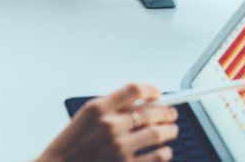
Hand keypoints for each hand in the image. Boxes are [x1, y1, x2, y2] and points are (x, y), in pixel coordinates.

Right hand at [37, 84, 178, 161]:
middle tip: (172, 113)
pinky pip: (157, 157)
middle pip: (150, 111)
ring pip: (158, 134)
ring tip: (171, 130)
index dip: (150, 89)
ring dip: (169, 131)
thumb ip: (112, 107)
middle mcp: (110, 126)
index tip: (157, 93)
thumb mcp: (86, 116)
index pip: (134, 90)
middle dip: (166, 111)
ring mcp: (119, 147)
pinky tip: (165, 151)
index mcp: (99, 108)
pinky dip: (165, 152)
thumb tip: (141, 102)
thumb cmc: (73, 143)